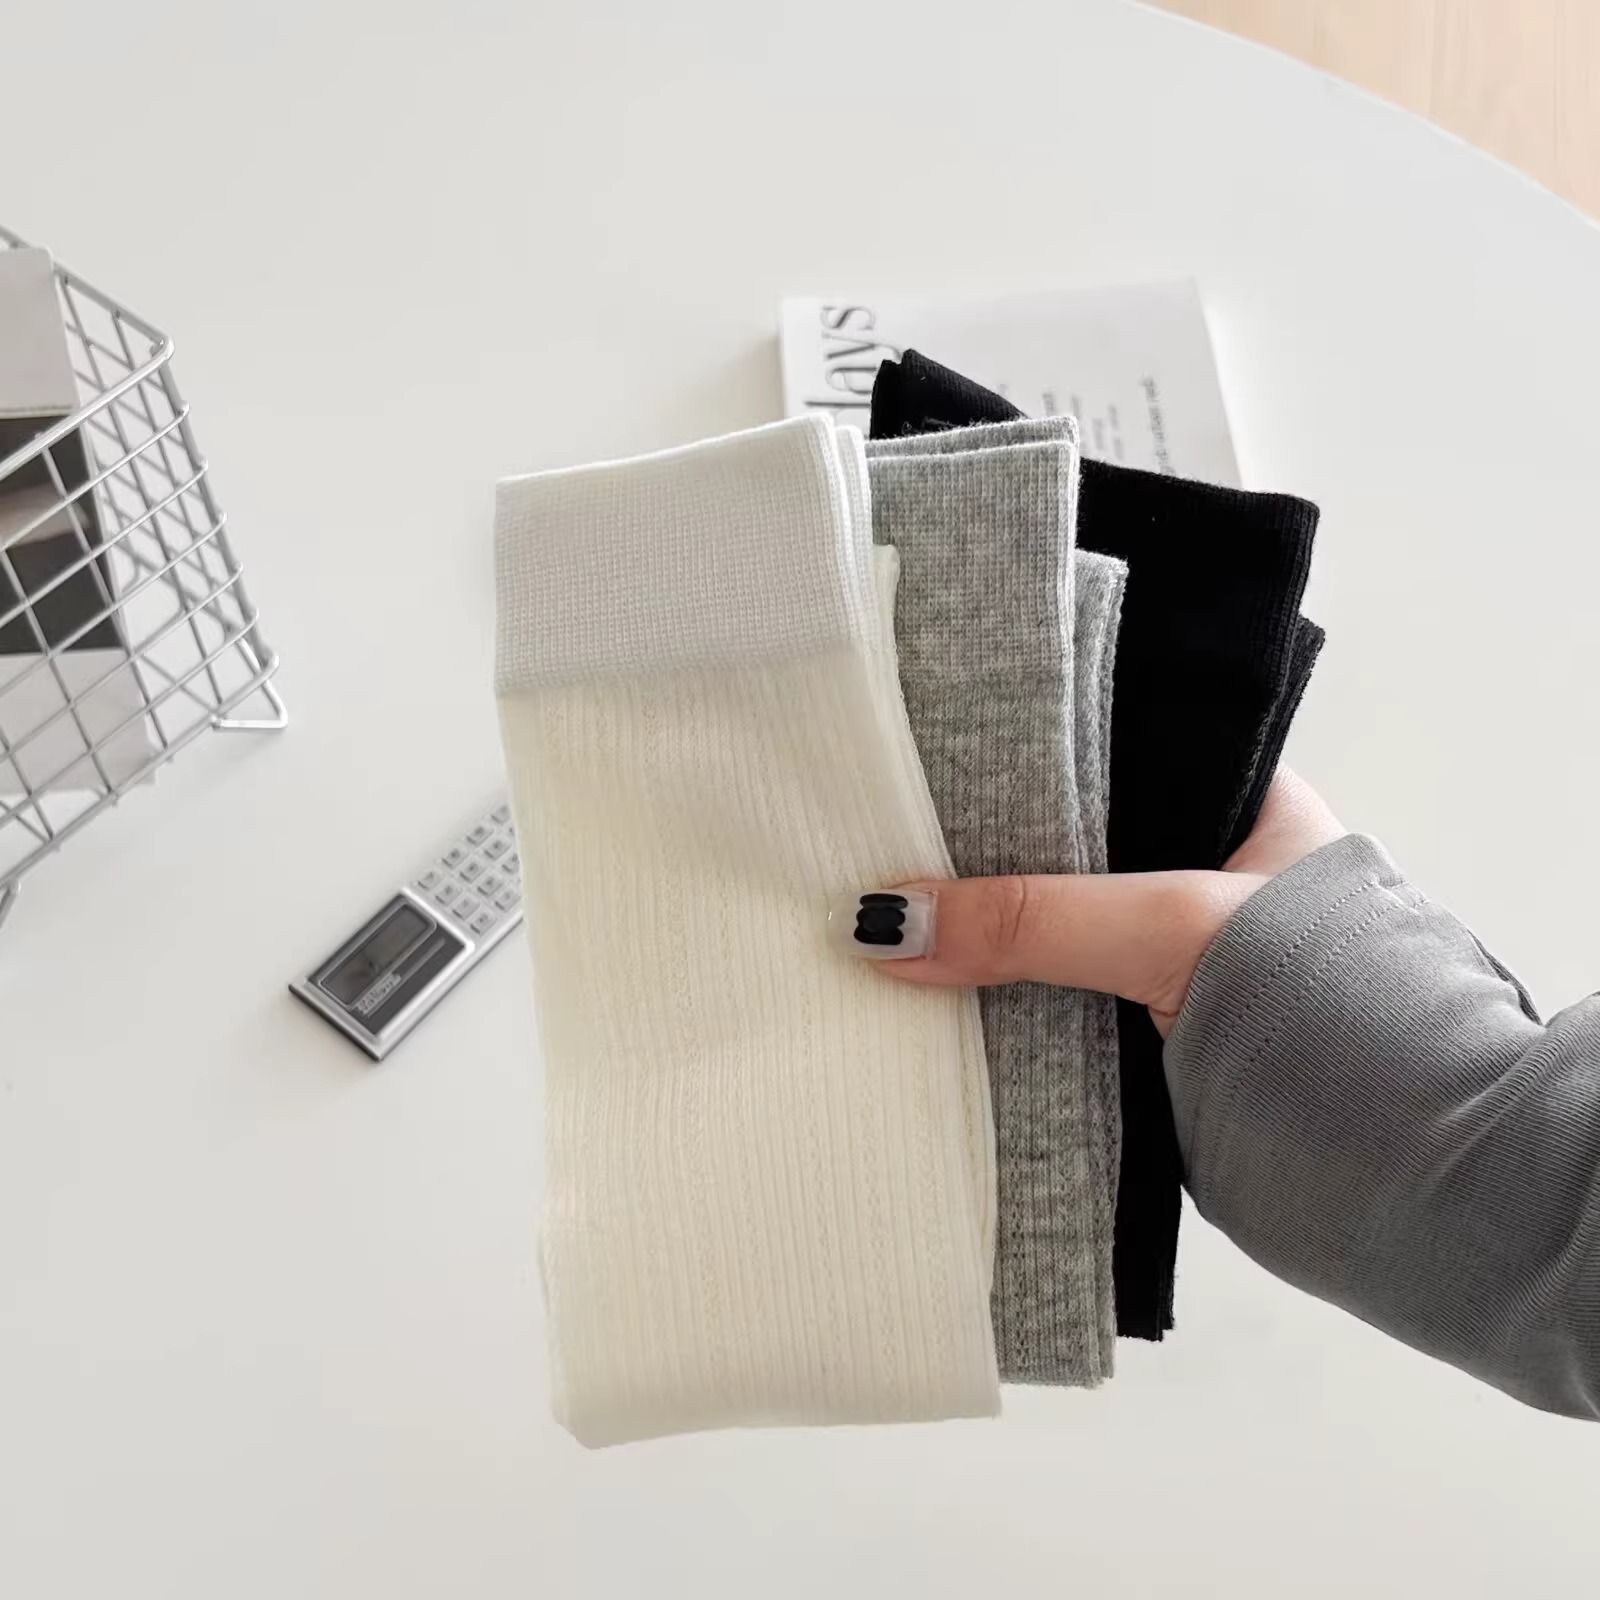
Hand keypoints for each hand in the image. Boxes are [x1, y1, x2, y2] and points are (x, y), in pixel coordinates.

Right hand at [874, 770, 1344, 1035]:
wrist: (1412, 1173)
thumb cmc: (1329, 1001)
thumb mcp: (1168, 925)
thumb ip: (1033, 916)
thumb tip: (886, 921)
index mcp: (1244, 803)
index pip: (1107, 759)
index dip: (1016, 765)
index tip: (925, 771)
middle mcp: (1212, 874)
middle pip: (1071, 854)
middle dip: (988, 861)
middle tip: (884, 847)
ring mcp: (1185, 961)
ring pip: (1062, 934)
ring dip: (992, 942)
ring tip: (885, 914)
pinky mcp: (1160, 1040)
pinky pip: (1064, 1005)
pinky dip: (1009, 1008)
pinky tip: (936, 995)